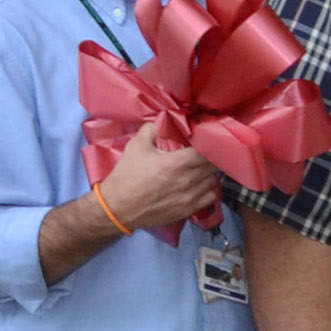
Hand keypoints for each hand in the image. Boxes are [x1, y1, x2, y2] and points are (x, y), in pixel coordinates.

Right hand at [97, 141, 225, 230]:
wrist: (117, 208)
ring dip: (209, 173)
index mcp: (175, 163)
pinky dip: (208, 190)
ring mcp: (189, 197)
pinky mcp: (187, 210)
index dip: (209, 143)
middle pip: (213, 165)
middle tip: (202, 153)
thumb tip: (161, 120)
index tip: (205, 140)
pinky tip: (199, 185)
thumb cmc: (126, 177)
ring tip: (200, 169)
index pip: (206, 150)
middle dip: (209, 157)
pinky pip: (210, 197)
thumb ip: (151, 129)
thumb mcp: (135, 146)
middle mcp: (186, 181)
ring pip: (213, 180)